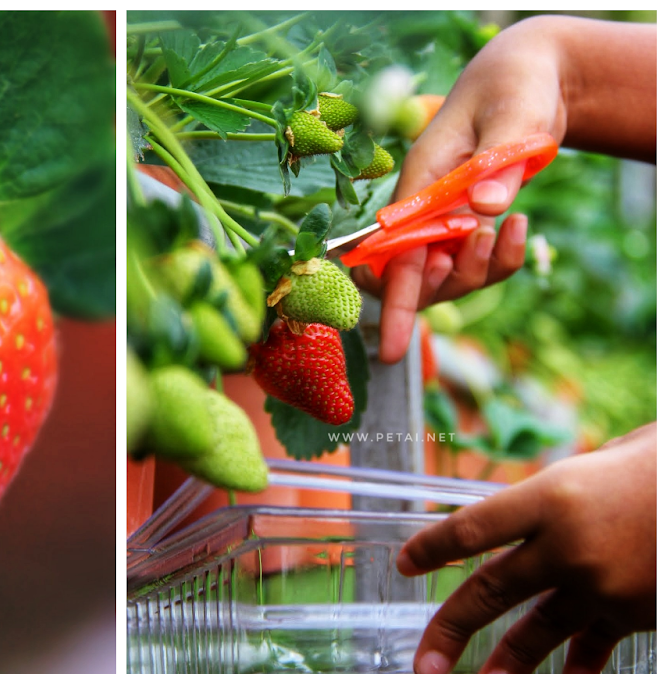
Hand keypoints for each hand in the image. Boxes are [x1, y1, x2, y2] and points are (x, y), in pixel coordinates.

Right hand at [355, 16, 656, 362]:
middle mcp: (423, 210)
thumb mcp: (513, 115)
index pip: (396, 254)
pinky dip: (506, 258)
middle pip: (418, 278)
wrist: (524, 81)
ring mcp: (446, 222)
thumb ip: (497, 162)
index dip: (395, 302)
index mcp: (417, 183)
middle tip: (485, 242)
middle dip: (449, 282)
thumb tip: (485, 210)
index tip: (392, 349)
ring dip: (482, 269)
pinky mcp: (470, 227)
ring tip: (512, 226)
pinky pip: (483, 266)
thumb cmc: (511, 89)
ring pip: (450, 279)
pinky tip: (522, 226)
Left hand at [395, 423, 656, 673]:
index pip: (472, 528)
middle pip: (490, 590)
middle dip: (450, 630)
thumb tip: (533, 510)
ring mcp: (601, 585)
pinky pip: (598, 641)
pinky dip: (583, 664)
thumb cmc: (662, 466)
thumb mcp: (607, 459)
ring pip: (539, 630)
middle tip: (423, 668)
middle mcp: (566, 546)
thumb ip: (563, 491)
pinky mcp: (635, 610)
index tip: (404, 565)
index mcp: (551, 496)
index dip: (432, 548)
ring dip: (508, 665)